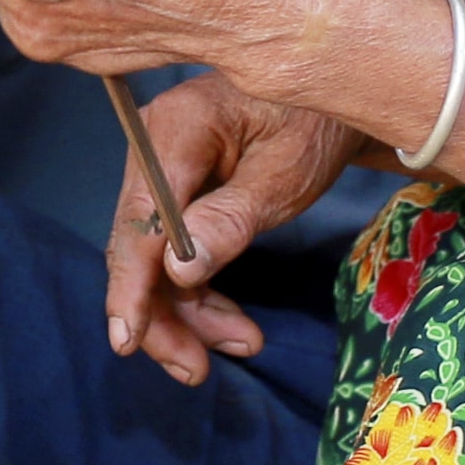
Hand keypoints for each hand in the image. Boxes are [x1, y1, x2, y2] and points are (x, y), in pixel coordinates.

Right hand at [101, 74, 359, 383]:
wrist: (337, 93)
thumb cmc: (317, 121)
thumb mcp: (285, 175)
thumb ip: (230, 220)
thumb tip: (178, 270)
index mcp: (174, 131)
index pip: (139, 220)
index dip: (130, 286)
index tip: (127, 341)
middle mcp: (154, 148)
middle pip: (137, 247)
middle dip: (165, 315)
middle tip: (196, 370)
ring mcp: (164, 171)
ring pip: (155, 260)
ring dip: (189, 312)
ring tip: (241, 344)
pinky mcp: (180, 192)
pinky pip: (175, 251)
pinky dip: (200, 292)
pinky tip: (232, 325)